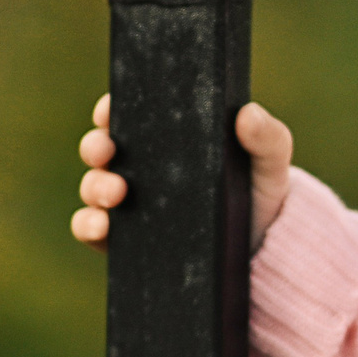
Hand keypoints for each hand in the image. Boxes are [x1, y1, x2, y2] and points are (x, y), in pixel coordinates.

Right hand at [71, 96, 295, 250]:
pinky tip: (102, 226)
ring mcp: (128, 203)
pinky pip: (91, 229)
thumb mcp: (269, 161)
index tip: (110, 110)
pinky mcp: (123, 240)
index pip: (129, 114)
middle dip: (96, 145)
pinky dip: (87, 226)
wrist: (261, 249)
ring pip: (93, 186)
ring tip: (116, 193)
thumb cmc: (258, 191)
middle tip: (107, 150)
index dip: (111, 107)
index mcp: (166, 136)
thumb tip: (249, 114)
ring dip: (95, 186)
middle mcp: (139, 166)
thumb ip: (266, 136)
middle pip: (101, 147)